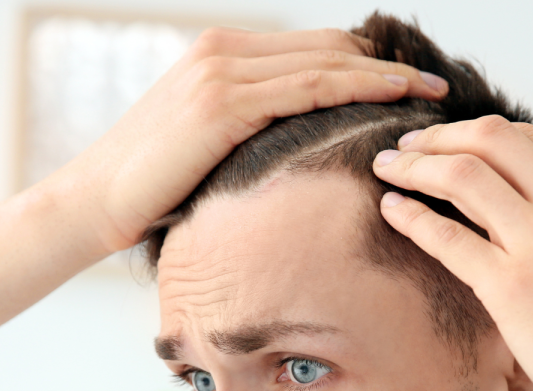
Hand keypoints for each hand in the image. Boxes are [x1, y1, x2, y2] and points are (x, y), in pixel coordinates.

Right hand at [45, 27, 447, 253]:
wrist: (96, 200)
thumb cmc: (152, 187)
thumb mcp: (208, 147)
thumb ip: (251, 131)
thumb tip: (299, 150)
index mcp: (222, 55)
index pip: (312, 49)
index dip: (365, 62)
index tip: (408, 83)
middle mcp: (224, 51)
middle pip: (328, 47)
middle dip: (387, 64)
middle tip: (436, 85)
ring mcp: (223, 71)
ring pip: (326, 63)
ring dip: (385, 76)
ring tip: (430, 93)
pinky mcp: (223, 102)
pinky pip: (308, 89)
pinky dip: (356, 90)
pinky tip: (392, 100)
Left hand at [372, 116, 532, 390]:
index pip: (530, 141)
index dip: (480, 136)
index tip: (452, 145)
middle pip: (491, 141)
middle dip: (440, 138)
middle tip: (407, 148)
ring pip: (463, 175)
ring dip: (416, 166)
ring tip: (387, 170)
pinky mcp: (512, 289)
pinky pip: (448, 237)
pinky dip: (412, 216)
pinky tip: (391, 209)